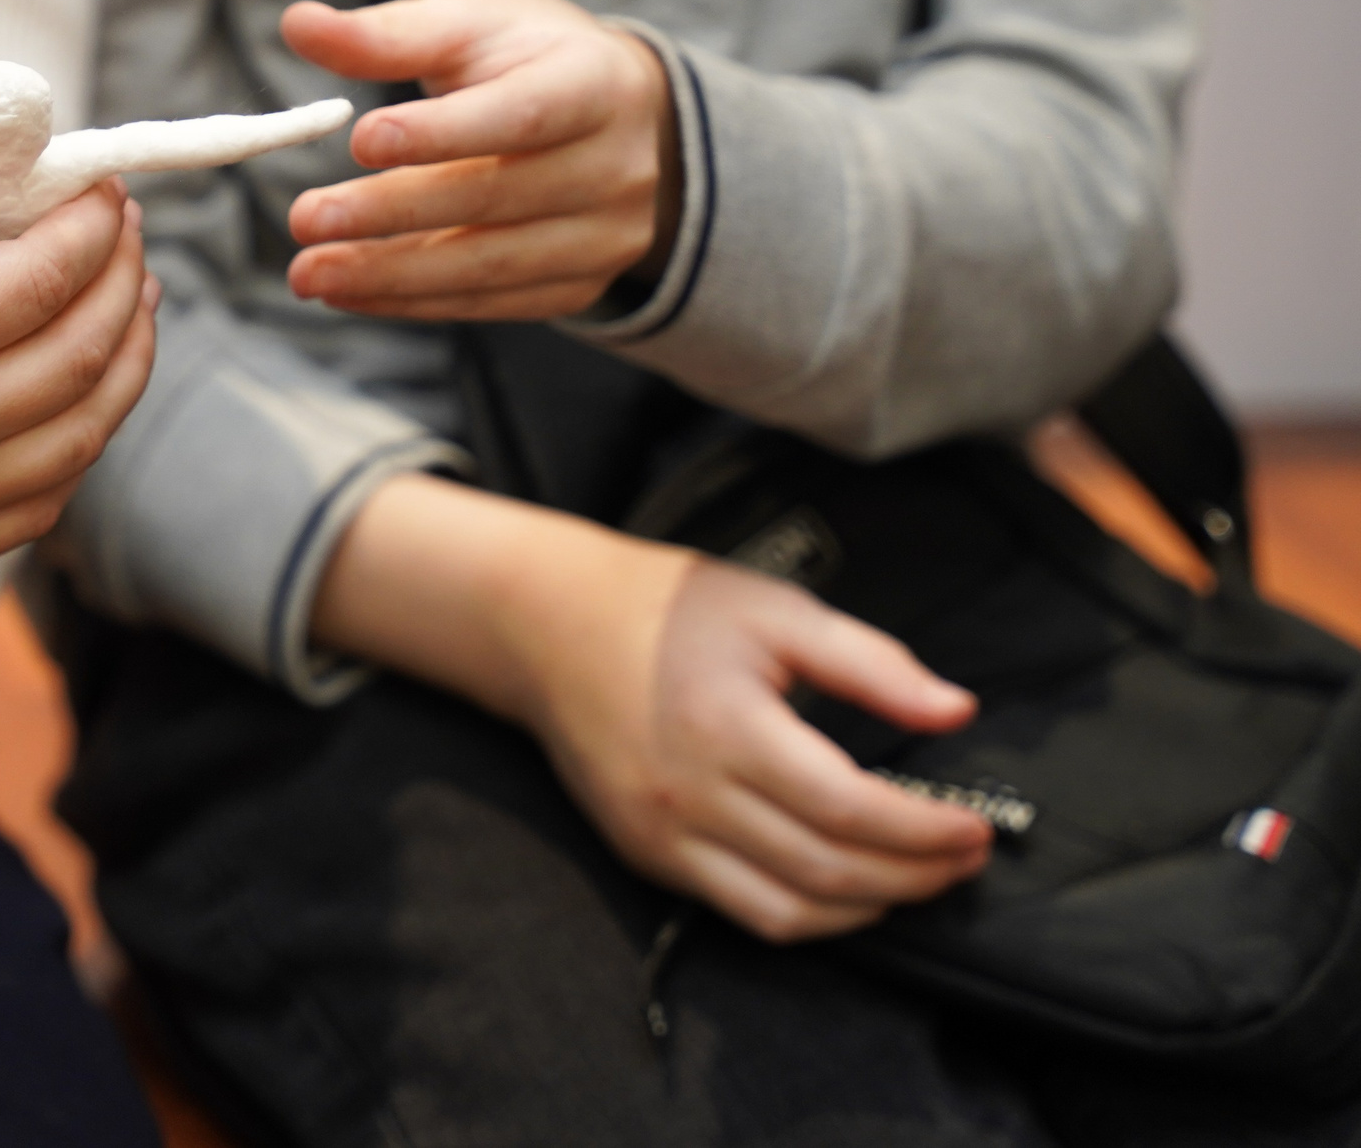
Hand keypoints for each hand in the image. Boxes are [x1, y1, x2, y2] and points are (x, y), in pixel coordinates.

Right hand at [0, 180, 159, 635]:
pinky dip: (79, 443)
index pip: (40, 279)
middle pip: (82, 355)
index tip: (98, 182)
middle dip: (122, 278)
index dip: (88, 223)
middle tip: (121, 226)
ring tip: (130, 299)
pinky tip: (76, 394)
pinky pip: (38, 505)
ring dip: (124, 360)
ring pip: (82, 437)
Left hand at [277, 0, 681, 320]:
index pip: (520, 115)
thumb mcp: (473, 25)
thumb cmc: (530, 60)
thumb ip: (389, 33)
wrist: (622, 121)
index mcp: (595, 82)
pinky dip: (411, 301)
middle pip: (494, 197)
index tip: (360, 139)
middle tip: (306, 219)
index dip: (442, 133)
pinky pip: (487, 301)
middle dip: (390, 213)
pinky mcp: (577, 285)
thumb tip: (297, 24)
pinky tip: (349, 291)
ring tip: (310, 271)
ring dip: (388, 275)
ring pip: (488, 265)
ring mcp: (602, 236)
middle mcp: (613, 166)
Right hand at [312, 474, 992, 940]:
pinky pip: (740, 910)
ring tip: (917, 879)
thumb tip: (954, 711)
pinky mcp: (645, 853)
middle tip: (965, 858)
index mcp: (727, 726)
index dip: (927, 832)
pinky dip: (806, 913)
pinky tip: (845, 886)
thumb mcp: (776, 611)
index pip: (850, 810)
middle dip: (915, 878)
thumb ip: (871, 664)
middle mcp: (688, 794)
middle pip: (827, 871)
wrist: (547, 625)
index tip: (976, 828)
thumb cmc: (664, 609)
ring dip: (867, 910)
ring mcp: (660, 833)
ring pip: (787, 912)